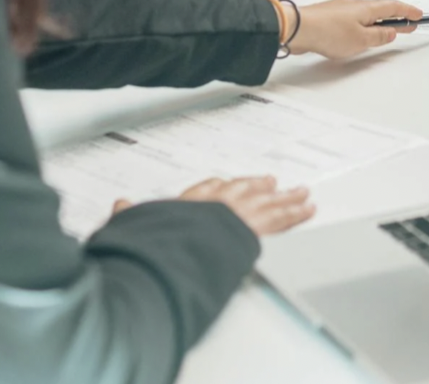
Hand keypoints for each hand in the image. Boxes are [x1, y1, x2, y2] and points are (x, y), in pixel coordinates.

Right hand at [116, 175, 313, 236]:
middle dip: (258, 186)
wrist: (179, 245)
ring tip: (302, 193)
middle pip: (243, 189)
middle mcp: (217, 201)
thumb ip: (129, 215)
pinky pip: (281, 218)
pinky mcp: (256, 227)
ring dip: (286, 197)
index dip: (221, 186)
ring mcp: (238, 212)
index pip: (209, 188)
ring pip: (267, 201)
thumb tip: (119, 205)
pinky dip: (296, 213)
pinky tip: (309, 209)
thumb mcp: (138, 226)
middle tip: (273, 182)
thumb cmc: (160, 238)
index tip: (227, 183)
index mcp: (191, 201)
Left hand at [291, 0, 424, 58]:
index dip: (408, 11)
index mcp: (367, 8)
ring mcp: (341, 8)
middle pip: (381, 7)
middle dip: (396, 15)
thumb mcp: (361, 40)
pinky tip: (360, 31)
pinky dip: (364, 22)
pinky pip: (354, 17)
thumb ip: (378, 36)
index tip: (419, 15)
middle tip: (408, 23)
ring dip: (379, 19)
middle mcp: (355, 4)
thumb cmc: (330, 33)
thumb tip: (391, 31)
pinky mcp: (330, 15)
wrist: (298, 27)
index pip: (393, 6)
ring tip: (386, 29)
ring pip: (366, 12)